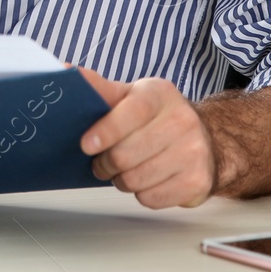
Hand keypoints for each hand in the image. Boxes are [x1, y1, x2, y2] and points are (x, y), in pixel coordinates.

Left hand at [76, 67, 219, 209]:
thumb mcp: (131, 97)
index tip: (86, 145)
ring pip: (136, 180)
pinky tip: (146, 180)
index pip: (132, 112)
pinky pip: (151, 198)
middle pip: (126, 154)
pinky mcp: (197, 181)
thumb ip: (99, 89)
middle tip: (101, 163)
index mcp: (160, 94)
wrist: (207, 139)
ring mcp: (194, 151)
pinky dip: (140, 193)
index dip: (106, 131)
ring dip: (120, 180)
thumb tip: (63, 72)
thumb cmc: (158, 118)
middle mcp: (182, 119)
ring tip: (123, 171)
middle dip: (105, 164)